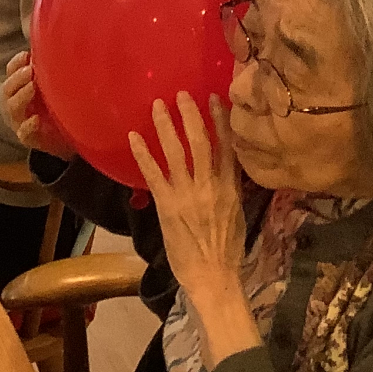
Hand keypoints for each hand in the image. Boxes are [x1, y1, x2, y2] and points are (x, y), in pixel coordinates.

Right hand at [2, 51, 74, 157]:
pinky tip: (36, 119)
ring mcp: (18, 121)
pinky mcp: (28, 138)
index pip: (11, 71)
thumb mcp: (52, 84)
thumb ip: (51, 69)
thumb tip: (62, 45)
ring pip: (13, 107)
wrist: (63, 137)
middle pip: (8, 87)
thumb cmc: (55, 106)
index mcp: (18, 86)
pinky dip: (28, 125)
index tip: (27, 55)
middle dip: (18, 77)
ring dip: (22, 96)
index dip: (17, 62)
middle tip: (31, 70)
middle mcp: (14, 102)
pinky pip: (24, 132)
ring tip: (33, 87)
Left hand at [127, 93, 246, 305]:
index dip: (221, 120)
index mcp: (231, 188)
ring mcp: (187, 194)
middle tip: (181, 94)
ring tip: (158, 106)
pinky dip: (143, 154)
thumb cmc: (227, 250)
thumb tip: (229, 168)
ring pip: (177, 151)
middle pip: (201, 141)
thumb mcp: (238, 215)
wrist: (214, 276)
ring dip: (166, 126)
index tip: (214, 98)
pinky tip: (134, 137)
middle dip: (191, 115)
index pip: (227, 146)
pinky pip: (154, 173)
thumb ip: (232, 189)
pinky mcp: (167, 205)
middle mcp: (210, 185)